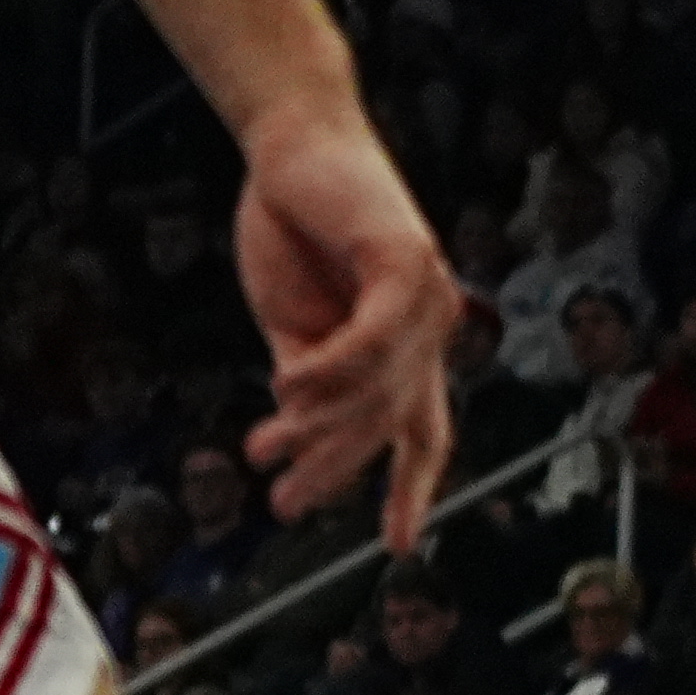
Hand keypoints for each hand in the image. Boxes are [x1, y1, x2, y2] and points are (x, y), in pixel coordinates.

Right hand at [235, 103, 459, 553]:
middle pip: (394, 422)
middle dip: (337, 469)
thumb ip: (309, 374)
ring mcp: (427, 294)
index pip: (424, 431)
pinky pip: (373, 337)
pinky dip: (332, 369)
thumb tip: (304, 430)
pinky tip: (286, 389)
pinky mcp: (405, 261)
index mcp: (410, 347)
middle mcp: (432, 327)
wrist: (292, 148)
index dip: (413, 488)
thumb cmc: (296, 229)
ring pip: (380, 387)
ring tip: (263, 452)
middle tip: (283, 506)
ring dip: (318, 427)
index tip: (398, 546)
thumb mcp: (295, 321)